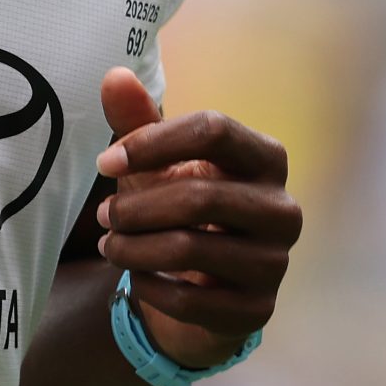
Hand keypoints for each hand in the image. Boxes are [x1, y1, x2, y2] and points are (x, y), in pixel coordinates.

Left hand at [94, 69, 300, 369]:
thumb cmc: (182, 210)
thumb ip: (138, 121)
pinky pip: (189, 299)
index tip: (105, 161)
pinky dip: (148, 286)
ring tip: (110, 245)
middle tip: (103, 216)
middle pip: (200, 196)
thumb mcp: (159, 165)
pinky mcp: (256, 310)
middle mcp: (282, 209)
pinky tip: (134, 278)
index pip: (215, 130)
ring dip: (134, 249)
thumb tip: (113, 75)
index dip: (153, 142)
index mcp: (267, 159)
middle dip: (137, 206)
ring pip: (190, 249)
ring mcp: (274, 263)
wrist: (204, 289)